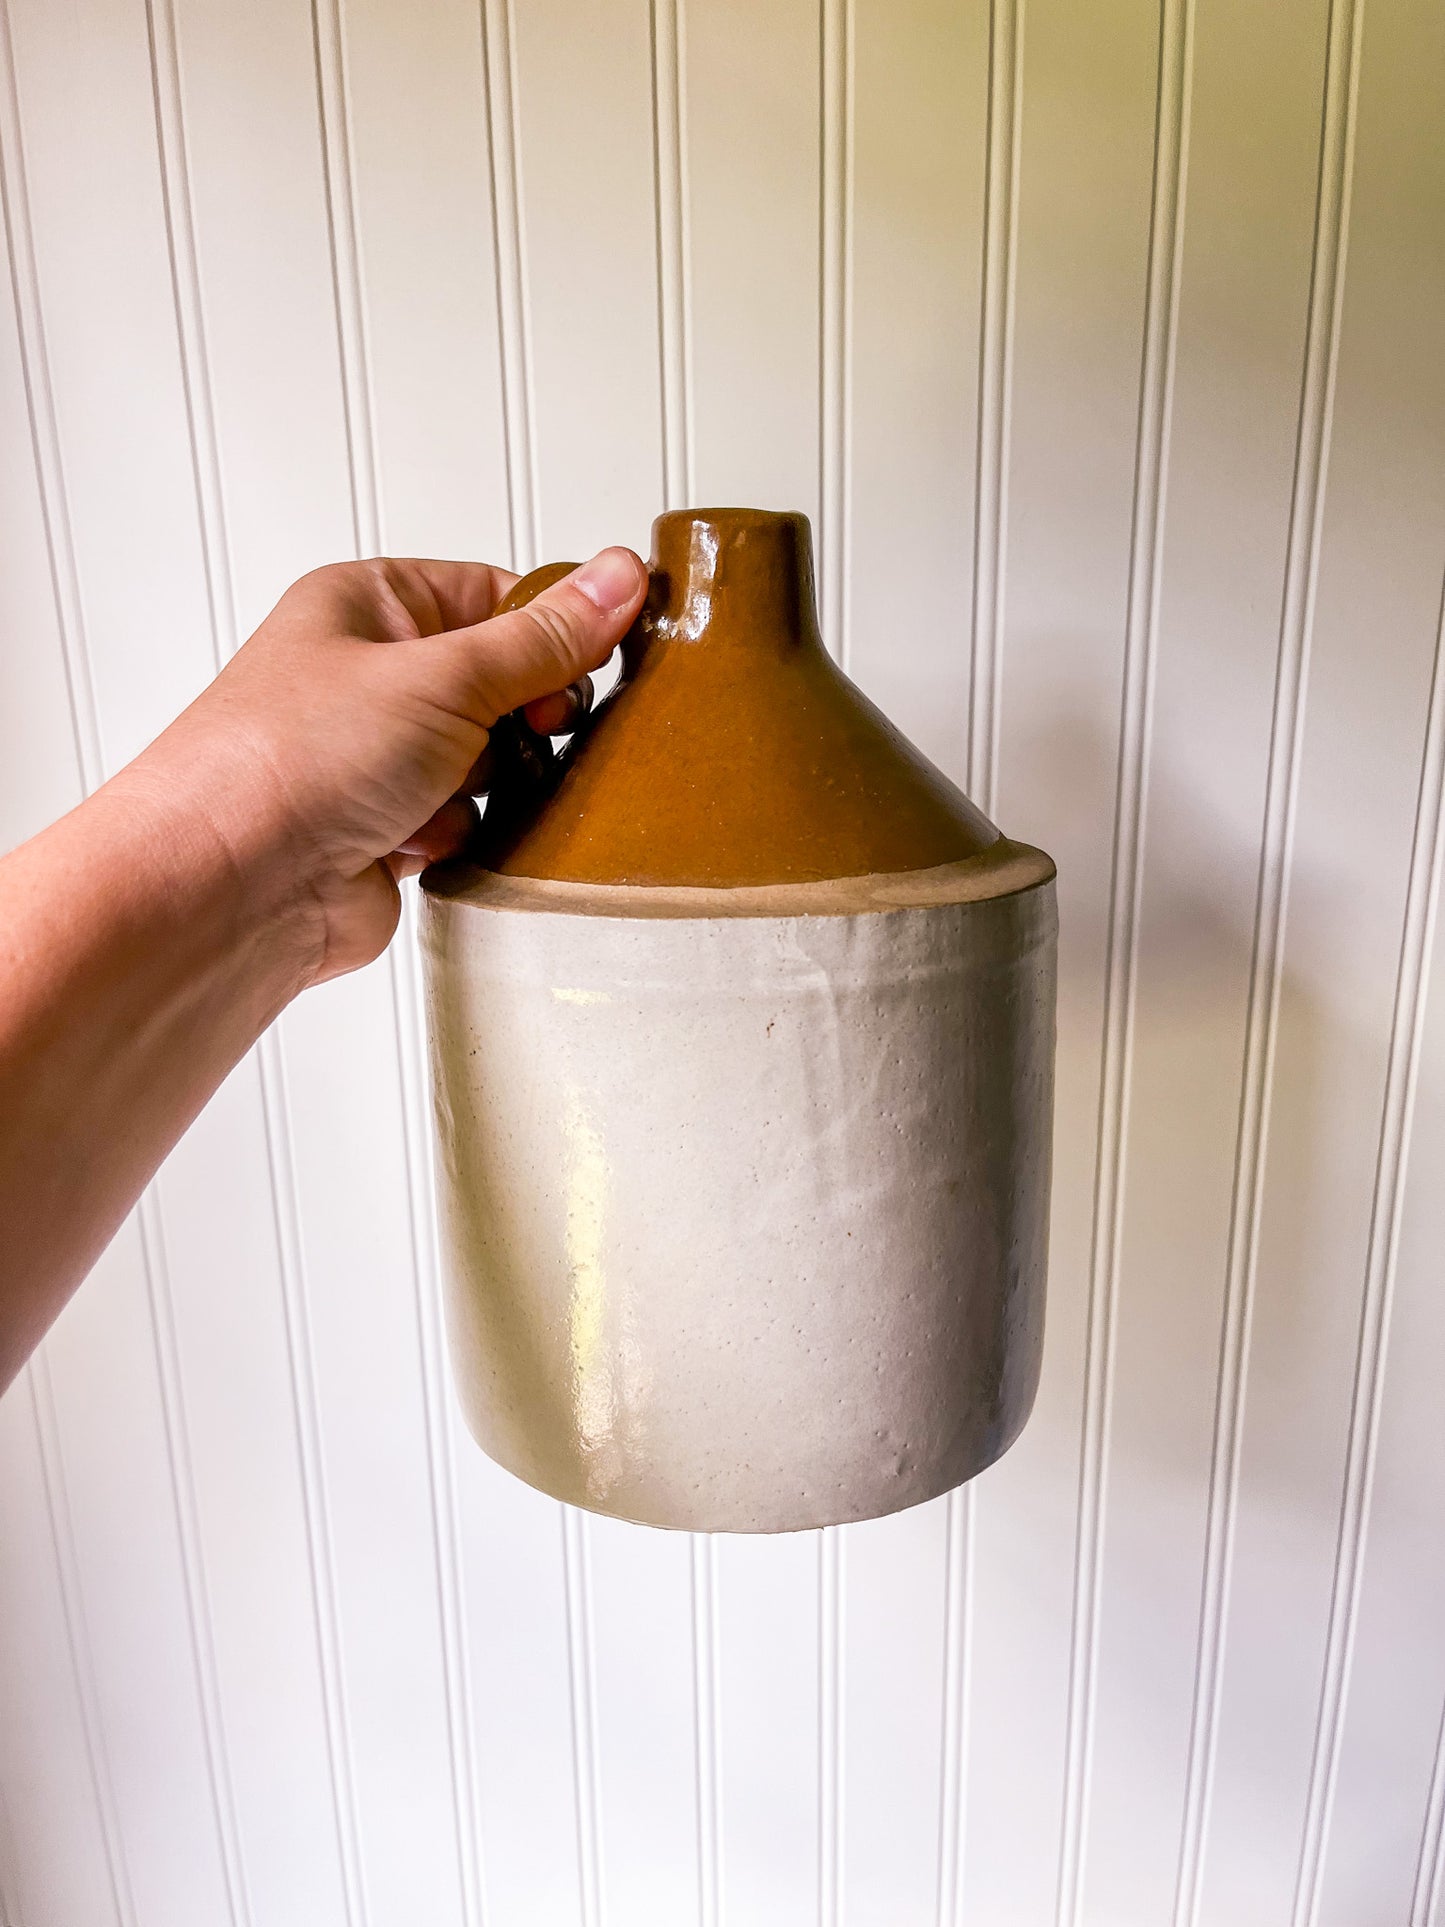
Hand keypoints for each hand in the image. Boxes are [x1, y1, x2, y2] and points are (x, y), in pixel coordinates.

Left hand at [116, 548, 647, 983]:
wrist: (234, 890)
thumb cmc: (294, 761)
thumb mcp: (443, 675)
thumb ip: (542, 638)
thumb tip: (619, 576)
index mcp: (368, 604)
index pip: (494, 594)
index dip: (552, 628)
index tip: (596, 660)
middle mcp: (370, 675)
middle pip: (500, 682)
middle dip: (520, 718)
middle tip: (529, 733)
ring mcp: (378, 757)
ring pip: (490, 760)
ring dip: (487, 784)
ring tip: (446, 794)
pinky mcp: (389, 831)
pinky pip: (468, 822)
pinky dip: (460, 835)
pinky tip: (421, 841)